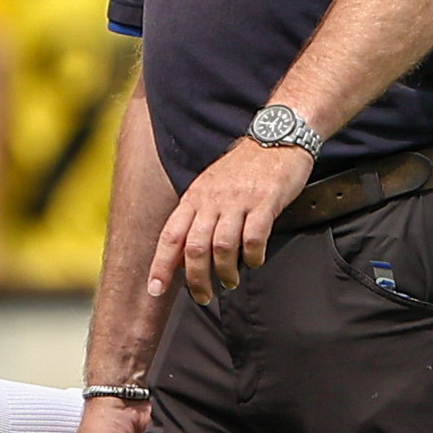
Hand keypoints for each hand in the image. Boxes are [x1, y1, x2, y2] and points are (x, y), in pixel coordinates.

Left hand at [149, 138, 313, 305]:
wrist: (277, 135)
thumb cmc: (244, 167)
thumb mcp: (209, 187)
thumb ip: (196, 216)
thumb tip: (182, 254)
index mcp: (193, 197)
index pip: (170, 236)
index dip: (160, 265)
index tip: (155, 290)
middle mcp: (211, 200)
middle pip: (194, 248)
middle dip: (196, 279)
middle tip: (204, 296)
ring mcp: (238, 200)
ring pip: (222, 246)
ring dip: (225, 272)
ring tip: (231, 282)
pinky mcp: (265, 201)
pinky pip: (254, 237)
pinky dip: (252, 256)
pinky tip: (255, 261)